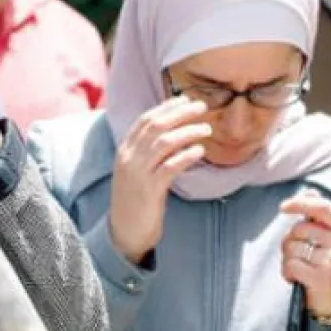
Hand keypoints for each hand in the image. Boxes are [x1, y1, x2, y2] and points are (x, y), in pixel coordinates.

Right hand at [108, 97, 211, 263]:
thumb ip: (148, 153)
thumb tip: (173, 133)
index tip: (185, 99)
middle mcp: (128, 158)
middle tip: (202, 106)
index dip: (166, 107)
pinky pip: (170, 166)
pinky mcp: (149, 189)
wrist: (125, 231)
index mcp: (124, 151)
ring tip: (207, 129)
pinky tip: (200, 150)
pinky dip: (186, 155)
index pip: (144, 120)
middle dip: (180, 113)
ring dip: (187, 132)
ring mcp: (137, 173)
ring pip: (163, 143)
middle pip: (155, 126)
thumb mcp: (137, 172)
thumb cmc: (136, 200)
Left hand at [280, 190, 330, 319]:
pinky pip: (289, 265)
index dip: (301, 203)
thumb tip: (309, 192)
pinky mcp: (321, 277)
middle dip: (290, 241)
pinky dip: (286, 273)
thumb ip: (323, 220)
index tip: (283, 207)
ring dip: (288, 259)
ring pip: (291, 247)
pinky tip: (297, 279)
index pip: (323, 208)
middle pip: (299, 229)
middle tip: (300, 256)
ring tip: (301, 269)